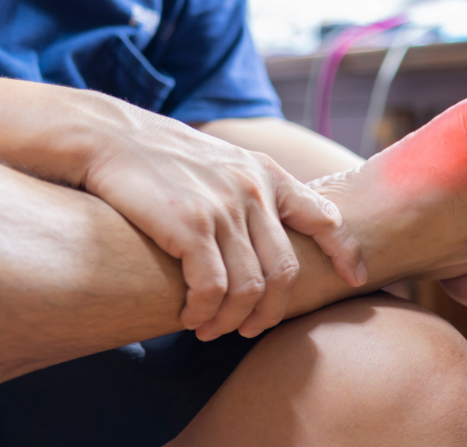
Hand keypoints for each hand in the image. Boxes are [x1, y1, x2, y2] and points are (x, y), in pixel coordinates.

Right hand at [84, 108, 364, 339]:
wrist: (111, 137)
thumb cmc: (162, 158)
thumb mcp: (223, 161)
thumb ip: (251, 190)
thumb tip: (268, 237)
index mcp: (266, 173)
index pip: (324, 215)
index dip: (345, 252)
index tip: (355, 278)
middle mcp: (253, 190)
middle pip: (284, 270)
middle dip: (271, 311)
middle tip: (249, 328)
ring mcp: (224, 207)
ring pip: (250, 288)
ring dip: (232, 320)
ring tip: (211, 329)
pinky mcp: (191, 225)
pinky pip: (214, 289)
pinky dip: (205, 312)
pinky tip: (191, 316)